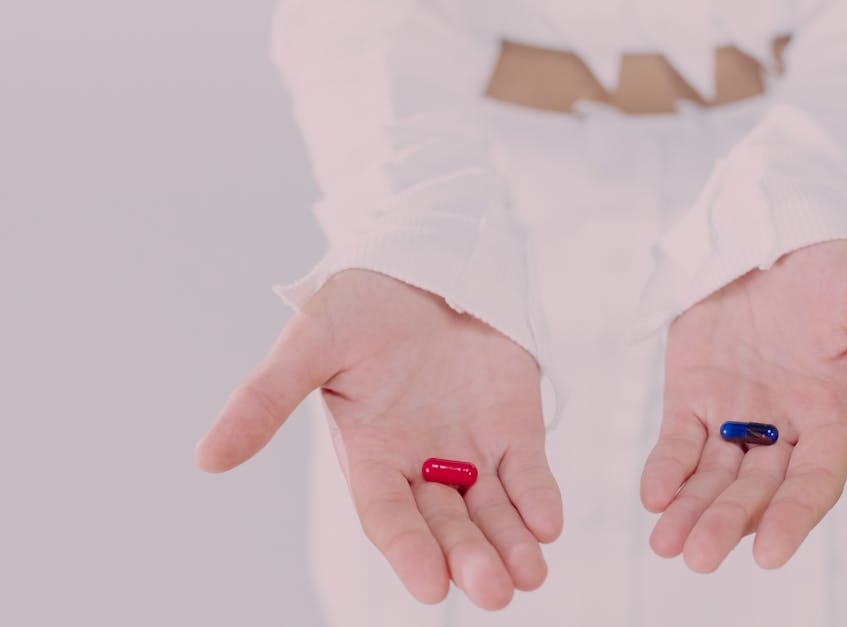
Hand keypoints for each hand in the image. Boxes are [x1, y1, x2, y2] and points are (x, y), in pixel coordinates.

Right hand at [195, 269, 560, 609]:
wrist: (423, 257)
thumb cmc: (359, 303)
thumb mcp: (309, 345)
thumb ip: (265, 400)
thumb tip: (207, 458)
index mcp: (371, 454)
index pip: (388, 515)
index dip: (408, 550)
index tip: (430, 586)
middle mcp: (422, 462)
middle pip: (446, 524)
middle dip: (469, 558)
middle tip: (495, 592)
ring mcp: (471, 446)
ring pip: (491, 510)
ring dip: (509, 544)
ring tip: (528, 576)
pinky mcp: (513, 425)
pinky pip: (528, 471)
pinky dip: (537, 499)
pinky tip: (547, 526)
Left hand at [640, 240, 846, 571]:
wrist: (775, 224)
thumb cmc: (835, 265)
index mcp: (831, 415)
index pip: (814, 482)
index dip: (794, 518)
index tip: (771, 553)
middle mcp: (783, 427)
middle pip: (756, 491)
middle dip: (729, 523)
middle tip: (700, 557)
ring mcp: (734, 413)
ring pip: (713, 477)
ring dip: (691, 512)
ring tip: (667, 545)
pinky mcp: (693, 394)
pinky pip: (677, 442)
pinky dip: (665, 470)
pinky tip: (654, 495)